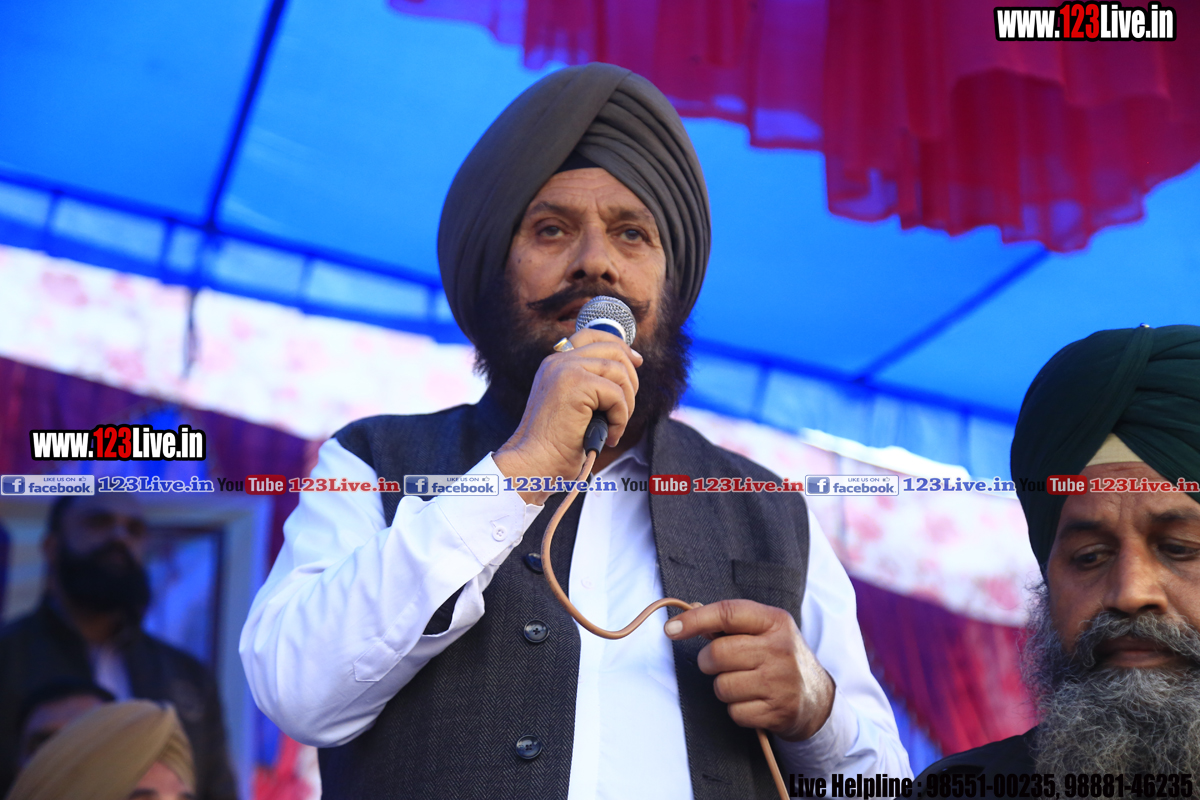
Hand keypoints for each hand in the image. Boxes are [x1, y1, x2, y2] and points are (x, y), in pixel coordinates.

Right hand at [494, 328, 641, 503]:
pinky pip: (616, 395)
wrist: (534, 463)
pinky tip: (609, 435)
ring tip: (614, 427)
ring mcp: (565, 369)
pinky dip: (621, 418)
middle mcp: (558, 361)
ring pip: (619, 372)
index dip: (619, 344)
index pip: (592, 335)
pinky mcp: (575, 384)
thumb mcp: (573, 405)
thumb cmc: (555, 445)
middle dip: (630, 379)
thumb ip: (590, 384)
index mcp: (555, 364)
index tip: (636, 361)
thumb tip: (628, 370)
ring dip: (626, 404)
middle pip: (613, 349)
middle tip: (626, 409)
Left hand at [664, 599, 834, 740]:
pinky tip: (753, 701)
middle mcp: (780, 649)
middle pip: (718, 653)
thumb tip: (690, 610)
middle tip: (717, 663)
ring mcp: (781, 682)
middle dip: (708, 661)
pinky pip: (734, 711)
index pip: (728, 613)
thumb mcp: (765, 630)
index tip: (671, 629)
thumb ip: (730, 621)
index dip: (695, 620)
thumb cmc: (780, 657)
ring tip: (742, 683)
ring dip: (723, 687)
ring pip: (722, 686)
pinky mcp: (778, 712)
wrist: (817, 698)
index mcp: (775, 621)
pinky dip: (737, 709)